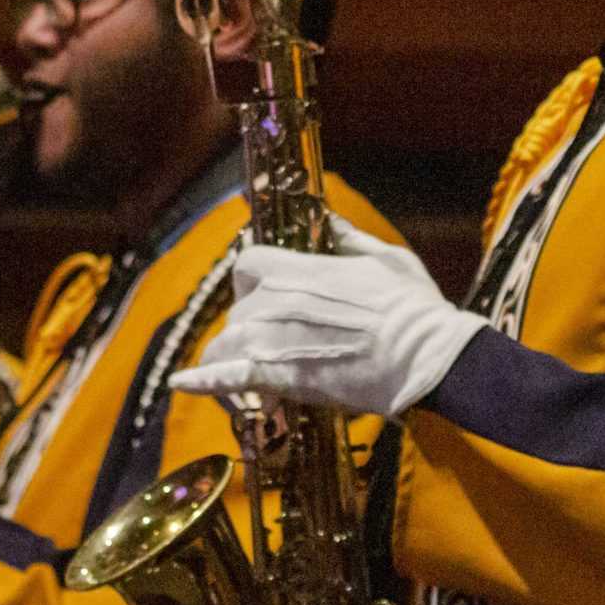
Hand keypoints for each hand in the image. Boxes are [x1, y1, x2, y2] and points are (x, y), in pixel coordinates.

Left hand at [172, 217, 484, 417]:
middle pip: (238, 310)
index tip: (264, 293)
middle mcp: (273, 302)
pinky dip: (201, 381)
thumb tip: (331, 221)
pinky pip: (225, 378)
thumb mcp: (385, 258)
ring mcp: (270, 341)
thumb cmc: (411, 308)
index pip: (248, 263)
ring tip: (252, 374)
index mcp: (296, 270)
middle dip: (251, 326)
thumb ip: (350, 239)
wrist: (422, 357)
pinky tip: (182, 384)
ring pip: (225, 344)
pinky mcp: (276, 378)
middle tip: (278, 344)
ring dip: (233, 356)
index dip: (252, 279)